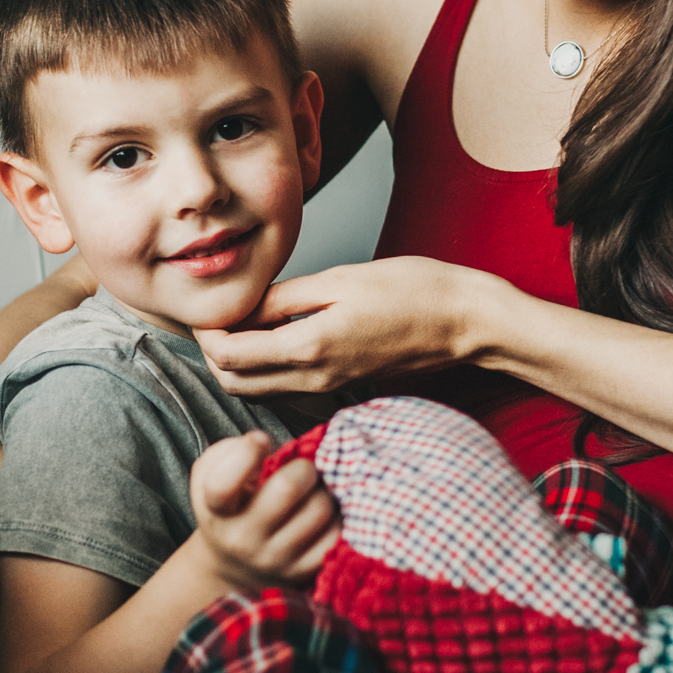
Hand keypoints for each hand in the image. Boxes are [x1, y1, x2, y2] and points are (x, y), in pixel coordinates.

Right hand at [187, 431, 340, 588]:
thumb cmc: (230, 505)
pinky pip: (336, 534)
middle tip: (302, 468)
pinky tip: (323, 512)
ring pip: (319, 509)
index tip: (260, 440)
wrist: (234, 562)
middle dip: (303, 467)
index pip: (223, 485)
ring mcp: (275, 559)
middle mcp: (242, 539)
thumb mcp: (210, 476)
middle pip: (288, 488)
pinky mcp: (303, 572)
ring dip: (324, 491)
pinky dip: (336, 517)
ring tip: (314, 491)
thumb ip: (230, 452)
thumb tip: (263, 443)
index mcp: (216, 510)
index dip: (246, 453)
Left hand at [195, 256, 503, 396]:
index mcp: (309, 347)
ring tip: (247, 324)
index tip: (212, 309)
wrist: (464, 322)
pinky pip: (287, 389)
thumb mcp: (340, 280)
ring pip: (258, 391)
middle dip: (215, 354)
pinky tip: (278, 336)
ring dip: (239, 364)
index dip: (208, 334)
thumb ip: (284, 298)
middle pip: (235, 384)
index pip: (229, 357)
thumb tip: (243, 308)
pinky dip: (267, 369)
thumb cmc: (412, 291)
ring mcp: (329, 388)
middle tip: (222, 318)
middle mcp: (314, 378)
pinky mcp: (342, 387)